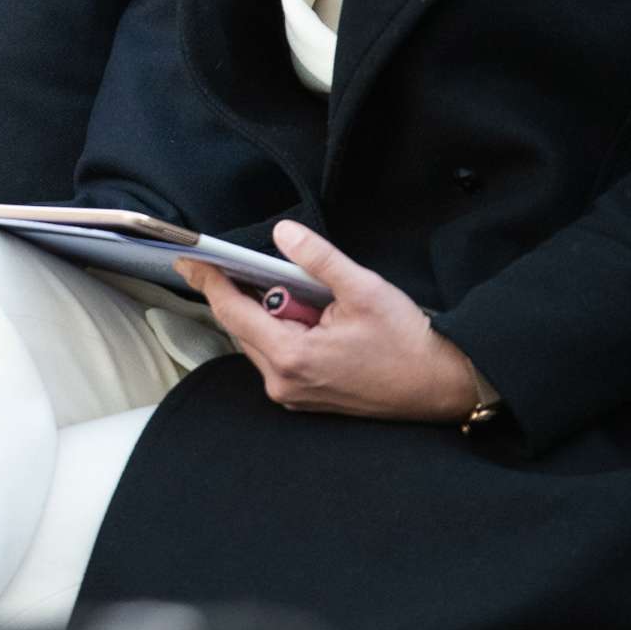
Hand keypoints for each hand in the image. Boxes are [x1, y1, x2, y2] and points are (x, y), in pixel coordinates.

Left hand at [174, 221, 479, 422]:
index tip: (190, 261)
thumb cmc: (406, 341)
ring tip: (290, 290)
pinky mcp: (306, 397)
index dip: (210, 282)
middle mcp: (284, 382)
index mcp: (292, 357)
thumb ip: (319, 259)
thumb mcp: (363, 288)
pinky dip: (279, 331)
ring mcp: (294, 393)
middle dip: (240, 293)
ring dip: (264, 313)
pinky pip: (277, 356)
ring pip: (259, 342)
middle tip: (236, 262)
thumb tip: (284, 233)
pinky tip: (301, 314)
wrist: (440, 385)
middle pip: (242, 327)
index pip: (233, 312)